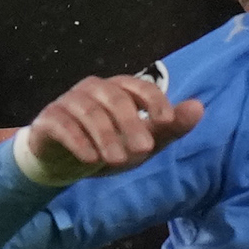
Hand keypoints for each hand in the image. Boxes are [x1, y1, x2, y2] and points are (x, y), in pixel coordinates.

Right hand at [0, 75, 202, 183]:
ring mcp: (69, 102)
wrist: (66, 161)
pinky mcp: (48, 119)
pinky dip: (78, 141)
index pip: (139, 86)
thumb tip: (199, 107)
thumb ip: (170, 128)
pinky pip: (62, 124)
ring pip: (89, 111)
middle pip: (115, 97)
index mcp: (120, 90)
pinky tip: (91, 160)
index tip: (166, 122)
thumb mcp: (144, 142)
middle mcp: (94, 89)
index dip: (154, 100)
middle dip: (131, 123)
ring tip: (119, 161)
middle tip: (144, 150)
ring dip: (106, 136)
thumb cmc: (110, 145)